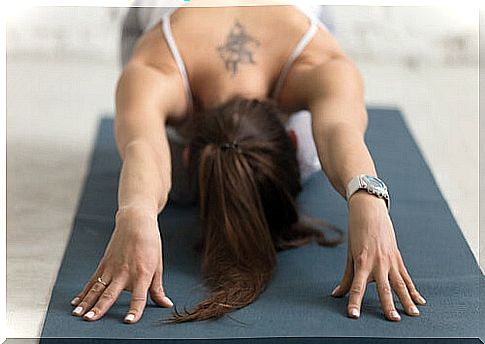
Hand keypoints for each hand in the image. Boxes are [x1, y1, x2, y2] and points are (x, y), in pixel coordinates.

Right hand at [69, 207, 173, 323]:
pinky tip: (76, 302)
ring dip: (87, 302)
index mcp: (142, 274)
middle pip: (111, 293)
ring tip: (79, 314)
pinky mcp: (104, 264)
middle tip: (91, 319)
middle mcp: (125, 273)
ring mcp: (112, 269)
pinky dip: (84, 292)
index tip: (128, 321)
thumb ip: (158, 289)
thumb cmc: (150, 244)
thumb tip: (166, 305)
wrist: (136, 223)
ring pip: (97, 288)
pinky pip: (92, 281)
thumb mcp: (158, 266)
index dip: (134, 310)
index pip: (139, 297)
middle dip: (100, 307)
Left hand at [331, 191, 425, 320]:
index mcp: (362, 262)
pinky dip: (413, 290)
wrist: (369, 212)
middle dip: (388, 305)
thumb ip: (346, 277)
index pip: (357, 287)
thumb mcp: (349, 255)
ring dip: (406, 300)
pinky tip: (420, 302)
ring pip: (400, 284)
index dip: (354, 301)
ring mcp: (390, 261)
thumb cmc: (356, 234)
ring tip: (413, 315)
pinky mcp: (398, 259)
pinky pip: (406, 277)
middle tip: (393, 320)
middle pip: (383, 288)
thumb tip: (336, 295)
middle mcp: (377, 263)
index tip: (354, 315)